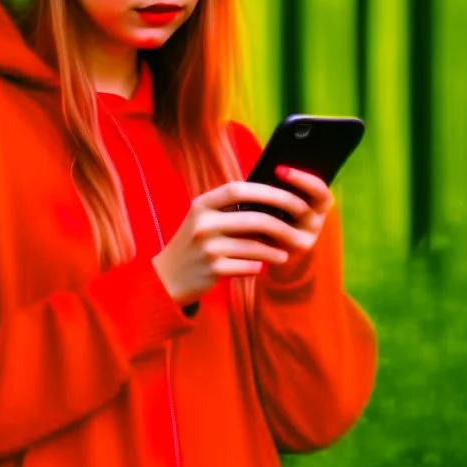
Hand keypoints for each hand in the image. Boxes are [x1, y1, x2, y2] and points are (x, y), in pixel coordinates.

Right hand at [151, 172, 330, 305]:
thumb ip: (229, 208)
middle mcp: (203, 224)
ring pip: (255, 246)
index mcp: (202, 205)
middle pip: (254, 219)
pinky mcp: (213, 270)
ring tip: (286, 252)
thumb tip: (272, 200)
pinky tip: (263, 266)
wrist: (166, 278)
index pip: (237, 189)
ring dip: (276, 250)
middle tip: (300, 229)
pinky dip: (260, 266)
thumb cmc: (193, 244)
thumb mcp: (203, 219)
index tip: (290, 195)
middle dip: (283, 224)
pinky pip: (249, 266)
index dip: (266, 190)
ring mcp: (208, 248)